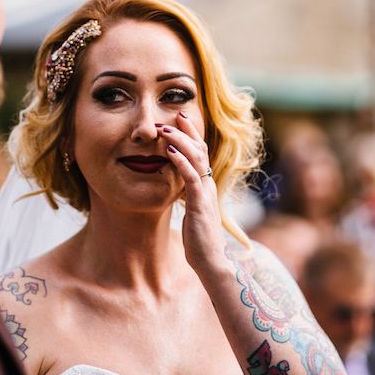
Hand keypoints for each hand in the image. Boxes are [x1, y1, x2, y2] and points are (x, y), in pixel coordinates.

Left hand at [158, 112, 225, 270]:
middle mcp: (208, 184)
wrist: (209, 260)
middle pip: (201, 148)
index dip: (192, 133)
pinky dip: (180, 162)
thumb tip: (176, 182)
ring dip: (180, 141)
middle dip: (187, 130)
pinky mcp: (199, 204)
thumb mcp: (191, 209)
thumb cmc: (198, 238)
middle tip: (173, 114)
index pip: (201, 152)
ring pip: (196, 158)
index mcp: (206, 185)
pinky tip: (168, 152)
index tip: (179, 117)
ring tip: (164, 128)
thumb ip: (187, 194)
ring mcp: (205, 193)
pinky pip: (191, 177)